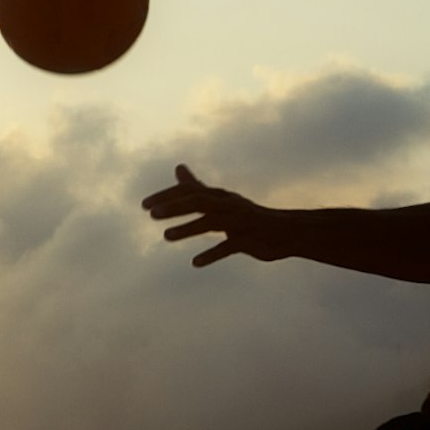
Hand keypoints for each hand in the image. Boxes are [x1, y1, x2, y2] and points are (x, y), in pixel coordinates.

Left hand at [142, 164, 292, 266]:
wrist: (286, 232)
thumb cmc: (247, 216)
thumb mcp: (221, 200)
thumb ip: (197, 186)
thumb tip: (178, 167)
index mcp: (219, 197)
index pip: (190, 192)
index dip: (167, 197)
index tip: (144, 205)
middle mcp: (228, 206)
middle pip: (199, 202)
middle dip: (175, 207)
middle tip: (151, 214)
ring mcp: (239, 223)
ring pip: (212, 222)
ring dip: (188, 228)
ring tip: (166, 236)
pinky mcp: (248, 240)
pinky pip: (228, 247)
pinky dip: (212, 254)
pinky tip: (195, 262)